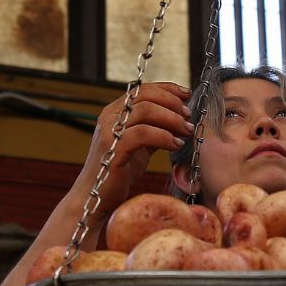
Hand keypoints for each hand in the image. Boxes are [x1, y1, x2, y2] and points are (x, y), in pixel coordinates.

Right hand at [78, 82, 192, 213]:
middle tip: (188, 117)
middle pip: (146, 95)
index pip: (143, 88)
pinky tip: (175, 145)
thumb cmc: (119, 171)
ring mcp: (109, 131)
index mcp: (114, 111)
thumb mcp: (139, 145)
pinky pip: (143, 134)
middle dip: (172, 103)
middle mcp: (109, 116)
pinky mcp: (114, 149)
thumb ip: (153, 128)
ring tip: (186, 131)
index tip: (187, 94)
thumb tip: (179, 116)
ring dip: (172, 119)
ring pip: (146, 110)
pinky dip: (164, 137)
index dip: (168, 89)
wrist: (96, 197)